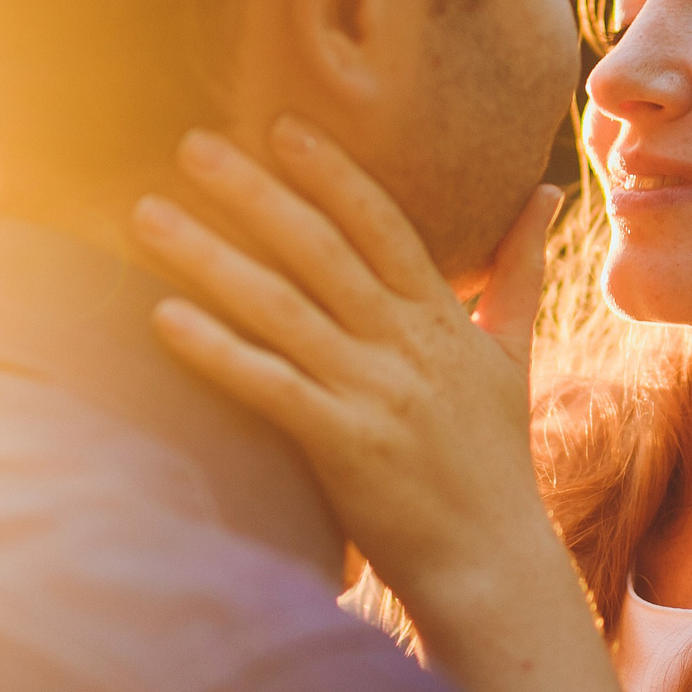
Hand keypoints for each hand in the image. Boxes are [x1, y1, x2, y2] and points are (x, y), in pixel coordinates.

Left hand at [132, 118, 566, 605]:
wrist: (495, 566)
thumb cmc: (495, 463)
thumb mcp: (514, 355)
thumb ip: (519, 270)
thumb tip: (543, 190)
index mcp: (443, 319)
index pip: (383, 223)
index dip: (331, 172)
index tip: (282, 124)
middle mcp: (407, 346)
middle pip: (321, 249)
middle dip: (254, 192)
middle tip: (193, 143)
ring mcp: (375, 394)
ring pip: (280, 308)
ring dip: (209, 256)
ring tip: (148, 215)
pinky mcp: (343, 446)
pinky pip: (267, 386)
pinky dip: (215, 349)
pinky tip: (163, 317)